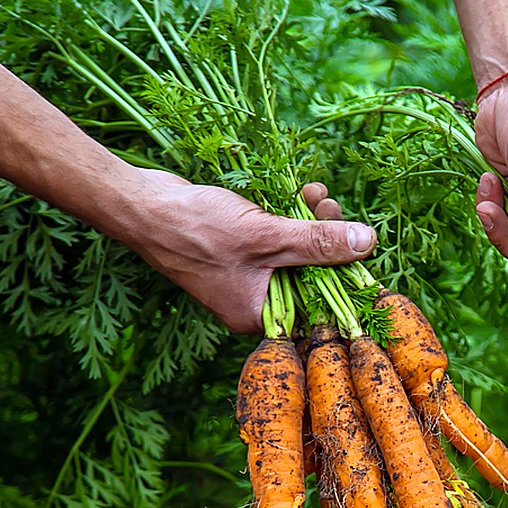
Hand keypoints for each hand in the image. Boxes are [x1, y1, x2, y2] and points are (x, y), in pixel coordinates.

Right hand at [121, 170, 376, 333]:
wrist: (140, 204)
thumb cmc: (196, 229)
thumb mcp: (268, 236)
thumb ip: (319, 243)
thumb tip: (368, 243)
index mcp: (258, 315)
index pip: (318, 307)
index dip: (345, 277)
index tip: (363, 247)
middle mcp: (253, 301)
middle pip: (310, 276)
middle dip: (329, 240)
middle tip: (336, 209)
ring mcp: (245, 276)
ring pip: (296, 252)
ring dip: (312, 222)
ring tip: (318, 195)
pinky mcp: (239, 251)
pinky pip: (277, 238)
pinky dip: (291, 217)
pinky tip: (302, 192)